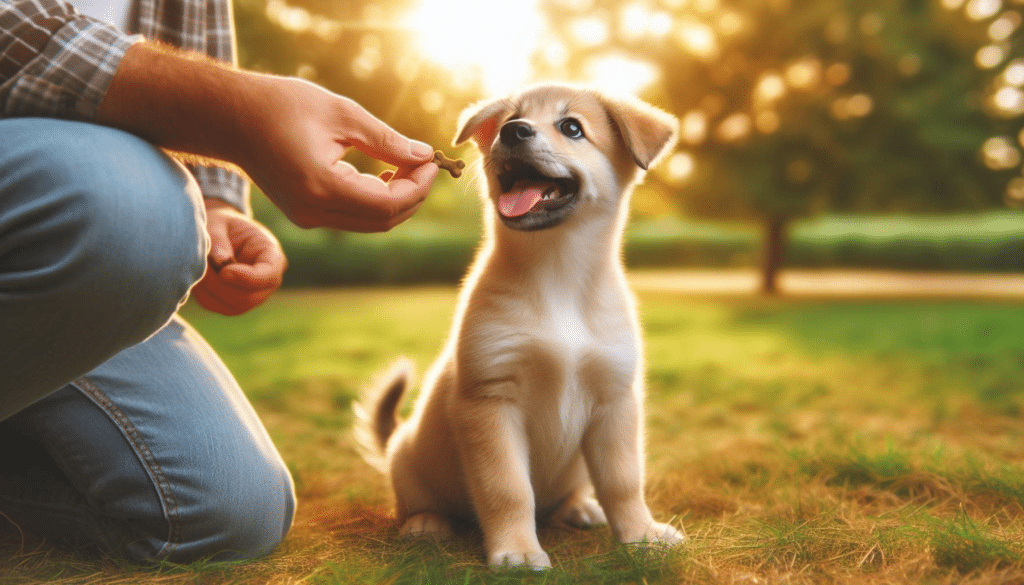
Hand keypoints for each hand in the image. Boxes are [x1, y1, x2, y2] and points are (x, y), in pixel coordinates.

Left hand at [193, 199, 286, 315]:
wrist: (218, 232)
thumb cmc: (221, 224)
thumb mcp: (218, 222)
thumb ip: (219, 239)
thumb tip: (220, 261)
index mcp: (272, 255)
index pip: (269, 275)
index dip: (248, 278)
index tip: (224, 271)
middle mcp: (267, 280)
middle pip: (249, 297)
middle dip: (221, 284)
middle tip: (202, 263)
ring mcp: (252, 295)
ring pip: (232, 305)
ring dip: (210, 288)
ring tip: (200, 264)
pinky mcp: (233, 304)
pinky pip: (216, 305)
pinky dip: (203, 292)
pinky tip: (199, 274)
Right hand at [236, 75, 439, 231]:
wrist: (230, 117)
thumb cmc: (281, 106)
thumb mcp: (342, 114)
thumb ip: (387, 140)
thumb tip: (423, 155)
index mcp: (321, 187)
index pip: (387, 205)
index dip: (417, 187)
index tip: (431, 161)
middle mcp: (313, 211)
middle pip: (382, 221)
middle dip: (412, 196)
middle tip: (424, 163)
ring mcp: (306, 217)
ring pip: (369, 223)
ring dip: (395, 200)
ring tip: (406, 166)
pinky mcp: (304, 214)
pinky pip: (351, 217)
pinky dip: (374, 201)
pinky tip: (382, 174)